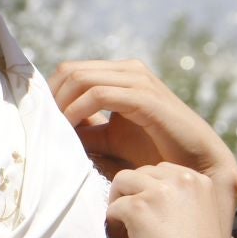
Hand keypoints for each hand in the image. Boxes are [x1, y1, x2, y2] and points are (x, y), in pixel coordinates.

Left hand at [51, 60, 236, 191]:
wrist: (196, 166)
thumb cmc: (154, 156)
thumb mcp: (109, 142)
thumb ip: (85, 131)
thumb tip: (50, 128)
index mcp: (120, 76)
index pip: (70, 71)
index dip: (50, 96)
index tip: (41, 123)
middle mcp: (129, 71)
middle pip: (70, 71)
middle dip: (52, 99)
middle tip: (45, 129)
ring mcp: (138, 80)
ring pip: (80, 78)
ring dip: (62, 106)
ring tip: (57, 134)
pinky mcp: (146, 97)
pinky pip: (98, 95)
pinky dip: (78, 112)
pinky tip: (72, 133)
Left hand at [105, 162, 236, 237]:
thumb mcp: (206, 218)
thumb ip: (188, 202)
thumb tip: (162, 204)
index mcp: (200, 181)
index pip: (165, 171)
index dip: (153, 188)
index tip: (151, 208)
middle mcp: (180, 179)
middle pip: (144, 171)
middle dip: (135, 191)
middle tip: (132, 215)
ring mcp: (158, 191)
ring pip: (123, 180)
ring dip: (119, 199)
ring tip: (121, 220)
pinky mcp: (138, 206)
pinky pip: (114, 206)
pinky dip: (112, 220)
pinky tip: (119, 236)